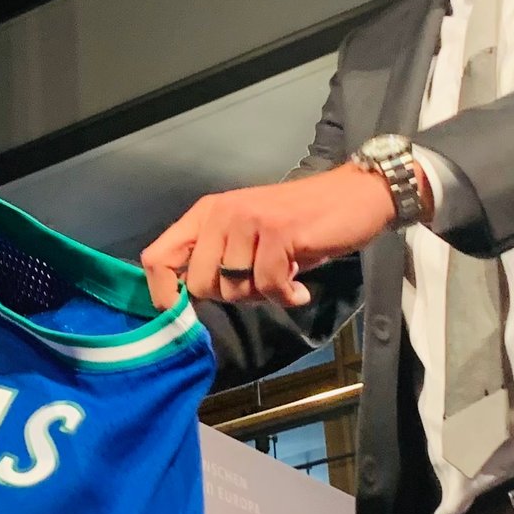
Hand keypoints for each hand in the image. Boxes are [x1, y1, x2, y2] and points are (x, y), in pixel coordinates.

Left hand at [141, 164, 398, 309]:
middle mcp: (221, 212)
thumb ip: (218, 261)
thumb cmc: (301, 223)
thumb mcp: (249, 239)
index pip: (157, 257)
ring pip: (234, 288)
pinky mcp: (278, 231)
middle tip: (261, 282)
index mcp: (206, 213)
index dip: (164, 295)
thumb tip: (189, 302)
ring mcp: (249, 219)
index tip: (186, 316)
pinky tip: (299, 288)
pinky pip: (268, 285)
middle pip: (199, 284)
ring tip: (284, 275)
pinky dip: (286, 295)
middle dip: (231, 296)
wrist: (355, 197)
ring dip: (262, 294)